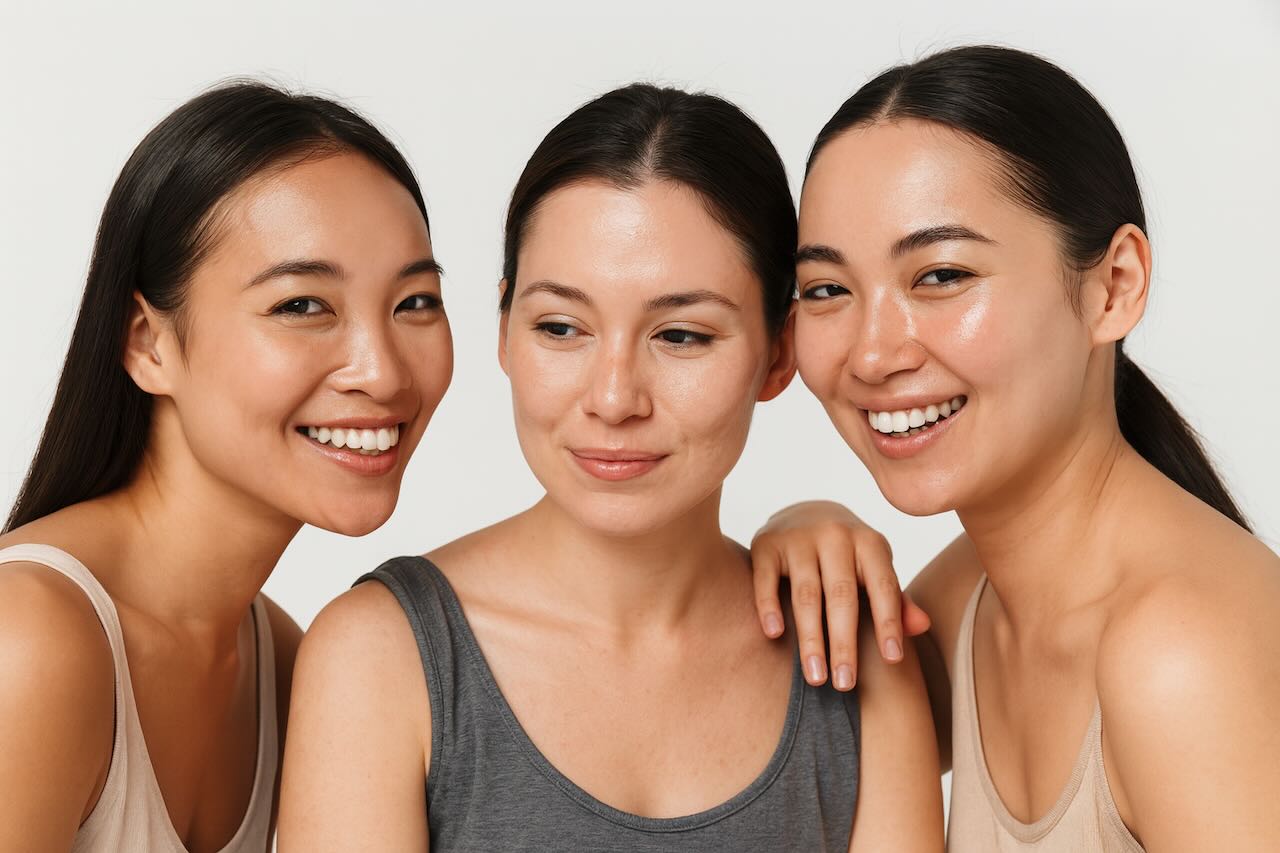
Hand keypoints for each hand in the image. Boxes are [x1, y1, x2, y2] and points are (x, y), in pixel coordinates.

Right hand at [750, 501, 929, 689]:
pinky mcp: (766, 543)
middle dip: (844, 643)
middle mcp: (835, 535)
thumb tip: (922, 627)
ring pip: (806, 595)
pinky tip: (774, 634)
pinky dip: (769, 607)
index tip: (893, 660)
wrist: (803, 512)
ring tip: (815, 677)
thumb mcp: (875, 568)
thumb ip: (896, 599)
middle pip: (842, 596)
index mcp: (868, 542)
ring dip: (810, 639)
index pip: (883, 586)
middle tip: (845, 684)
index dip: (889, 622)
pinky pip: (766, 580)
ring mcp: (798, 538)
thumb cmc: (847, 554)